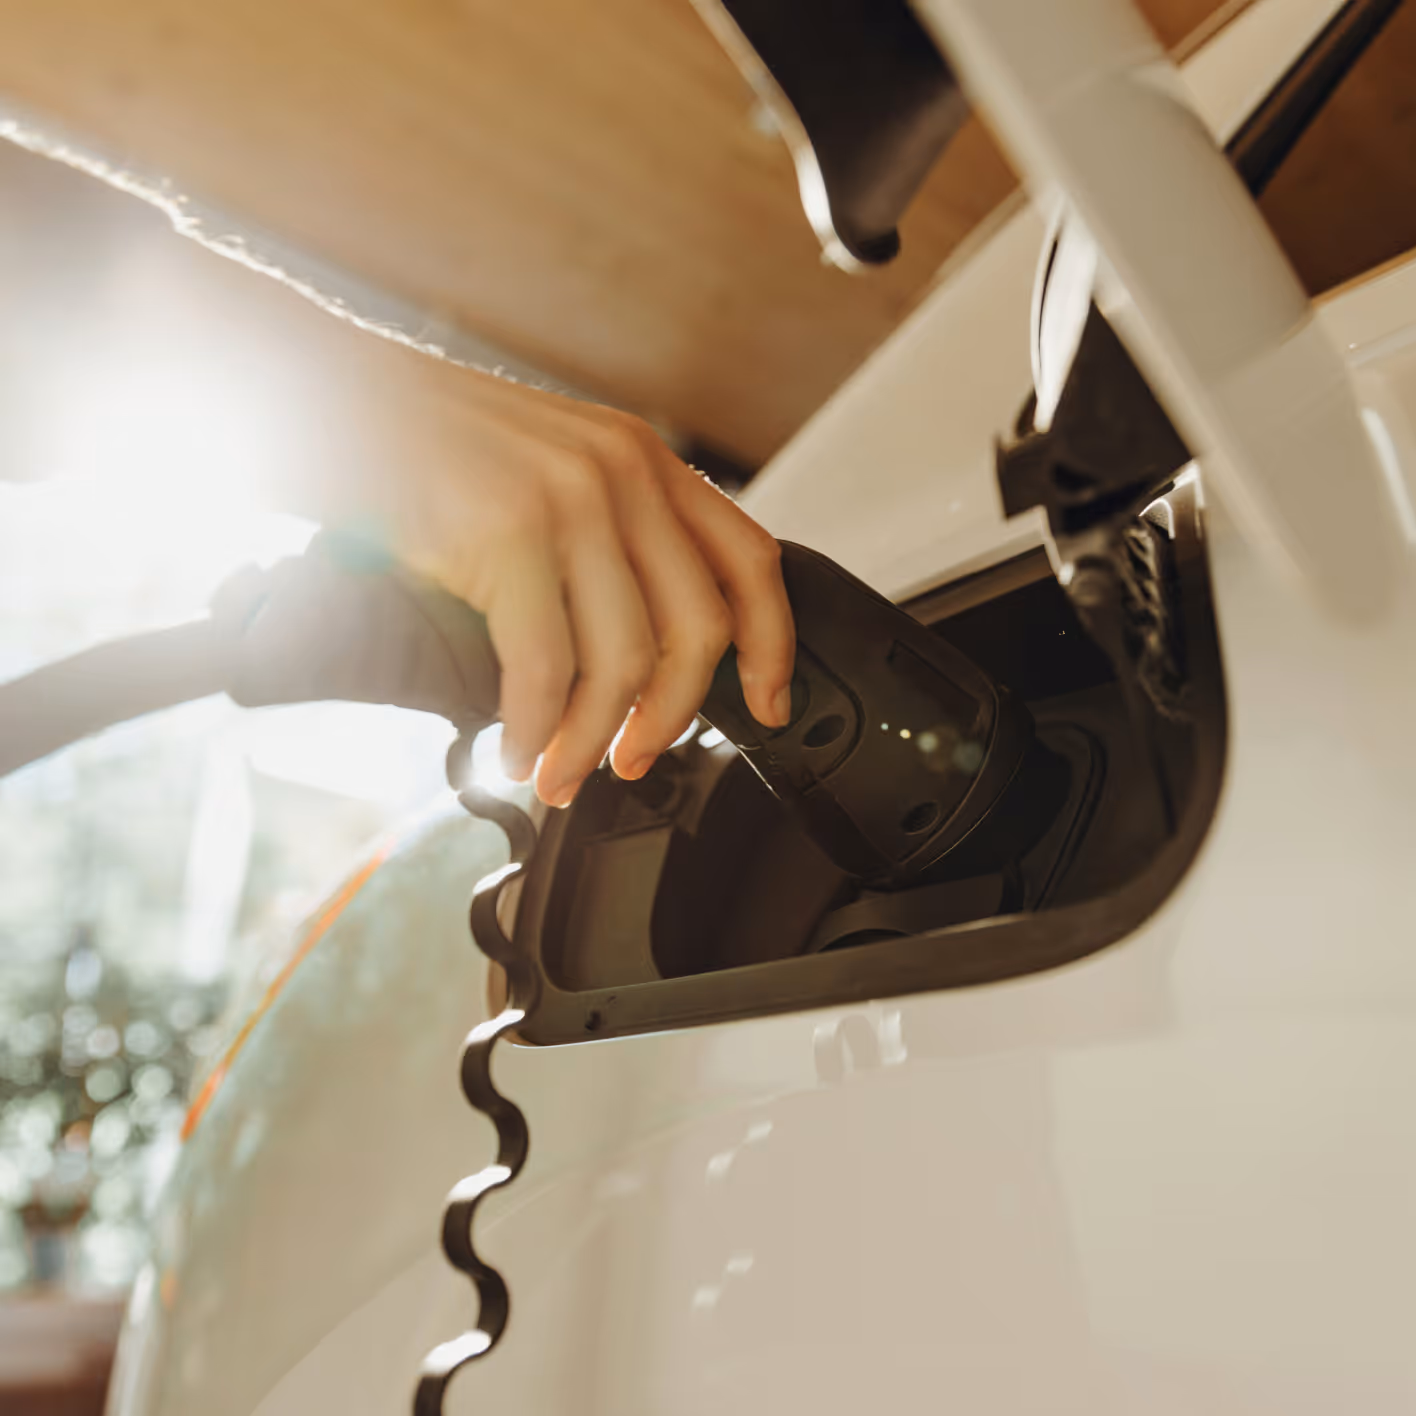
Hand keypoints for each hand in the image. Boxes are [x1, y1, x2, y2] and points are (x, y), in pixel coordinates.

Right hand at [353, 345, 795, 806]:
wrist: (322, 393)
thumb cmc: (422, 447)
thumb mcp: (546, 471)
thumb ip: (606, 538)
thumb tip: (636, 652)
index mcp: (643, 460)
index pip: (749, 560)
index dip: (771, 645)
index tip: (767, 704)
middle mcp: (621, 473)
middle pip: (697, 630)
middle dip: (672, 717)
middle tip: (633, 759)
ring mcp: (567, 499)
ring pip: (624, 662)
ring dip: (592, 740)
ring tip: (560, 773)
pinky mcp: (506, 532)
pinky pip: (545, 667)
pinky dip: (536, 730)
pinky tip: (518, 752)